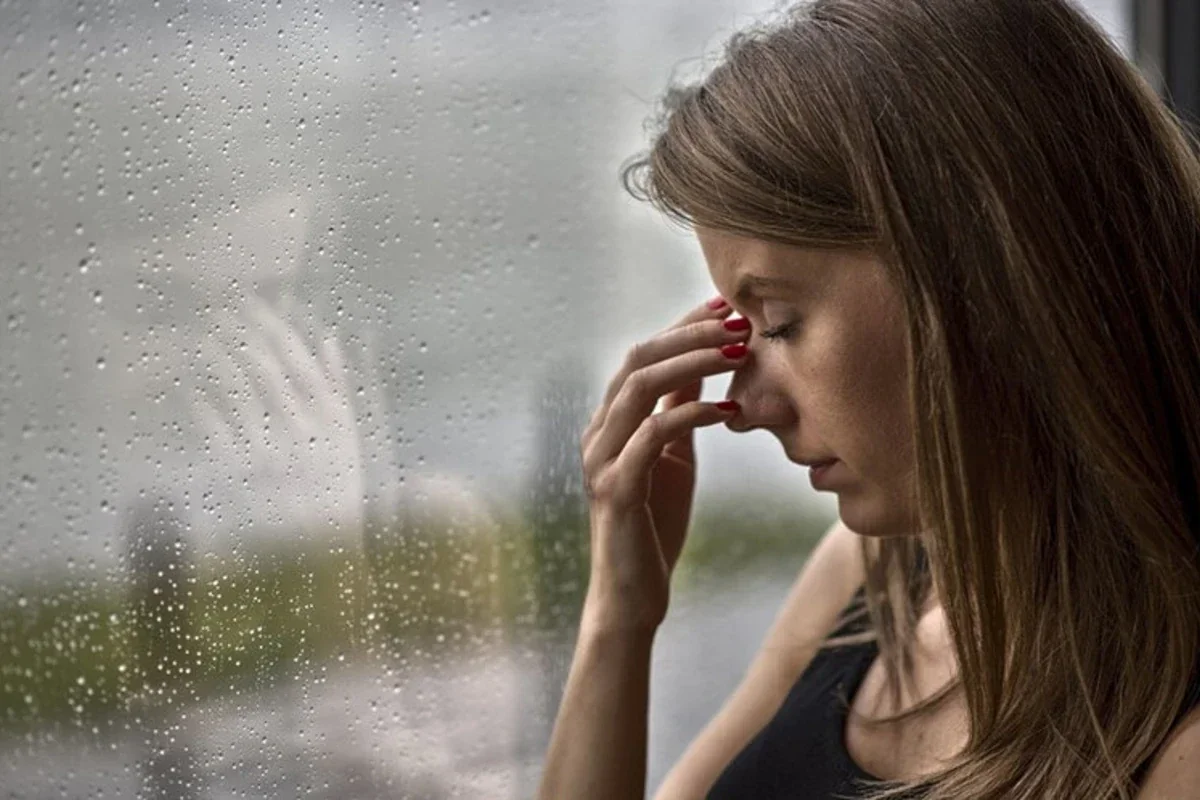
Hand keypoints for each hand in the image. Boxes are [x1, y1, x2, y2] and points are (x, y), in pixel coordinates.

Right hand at [578, 297, 750, 631]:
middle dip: (690, 334)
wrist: (631, 594)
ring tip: (738, 352)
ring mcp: (600, 459)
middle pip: (638, 360)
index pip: (643, 356)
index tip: (725, 305)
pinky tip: (729, 411)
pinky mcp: (615, 489)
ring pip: (639, 388)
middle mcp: (597, 432)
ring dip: (693, 363)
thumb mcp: (672, 459)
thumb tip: (702, 368)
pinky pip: (652, 436)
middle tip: (738, 322)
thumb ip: (678, 413)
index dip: (682, 325)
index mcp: (610, 421)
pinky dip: (692, 415)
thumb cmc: (656, 526)